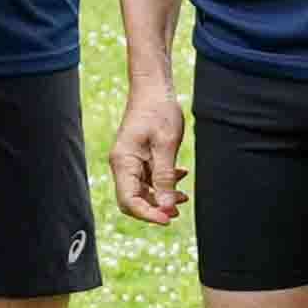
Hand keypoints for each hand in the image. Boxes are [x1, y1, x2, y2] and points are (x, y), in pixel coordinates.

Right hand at [115, 78, 187, 227]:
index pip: (129, 201)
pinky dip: (164, 183)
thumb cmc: (159, 111)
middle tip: (178, 211)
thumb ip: (165, 177)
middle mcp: (123, 164)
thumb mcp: (166, 145)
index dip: (148, 214)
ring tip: (185, 196)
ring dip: (162, 197)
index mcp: (123, 162)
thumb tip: (166, 207)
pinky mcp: (139, 158)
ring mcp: (130, 162)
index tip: (169, 219)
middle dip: (155, 208)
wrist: (154, 89)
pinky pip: (148, 179)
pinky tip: (181, 176)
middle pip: (133, 200)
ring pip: (143, 191)